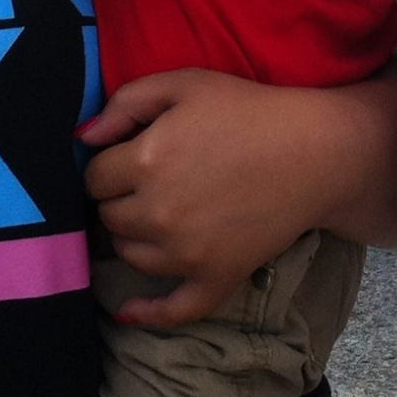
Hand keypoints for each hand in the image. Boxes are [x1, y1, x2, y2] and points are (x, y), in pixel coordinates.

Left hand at [81, 70, 326, 328]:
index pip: (93, 177)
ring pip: (130, 254)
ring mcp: (186, 252)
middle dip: (120, 199)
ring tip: (158, 214)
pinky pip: (172, 309)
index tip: (129, 157)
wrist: (314, 151)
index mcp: (145, 161)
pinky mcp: (215, 277)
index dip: (108, 165)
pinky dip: (147, 312)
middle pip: (108, 217)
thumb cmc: (248, 110)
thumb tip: (81, 137)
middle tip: (149, 183)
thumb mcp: (185, 83)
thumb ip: (125, 102)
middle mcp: (158, 212)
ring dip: (134, 236)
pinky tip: (127, 311)